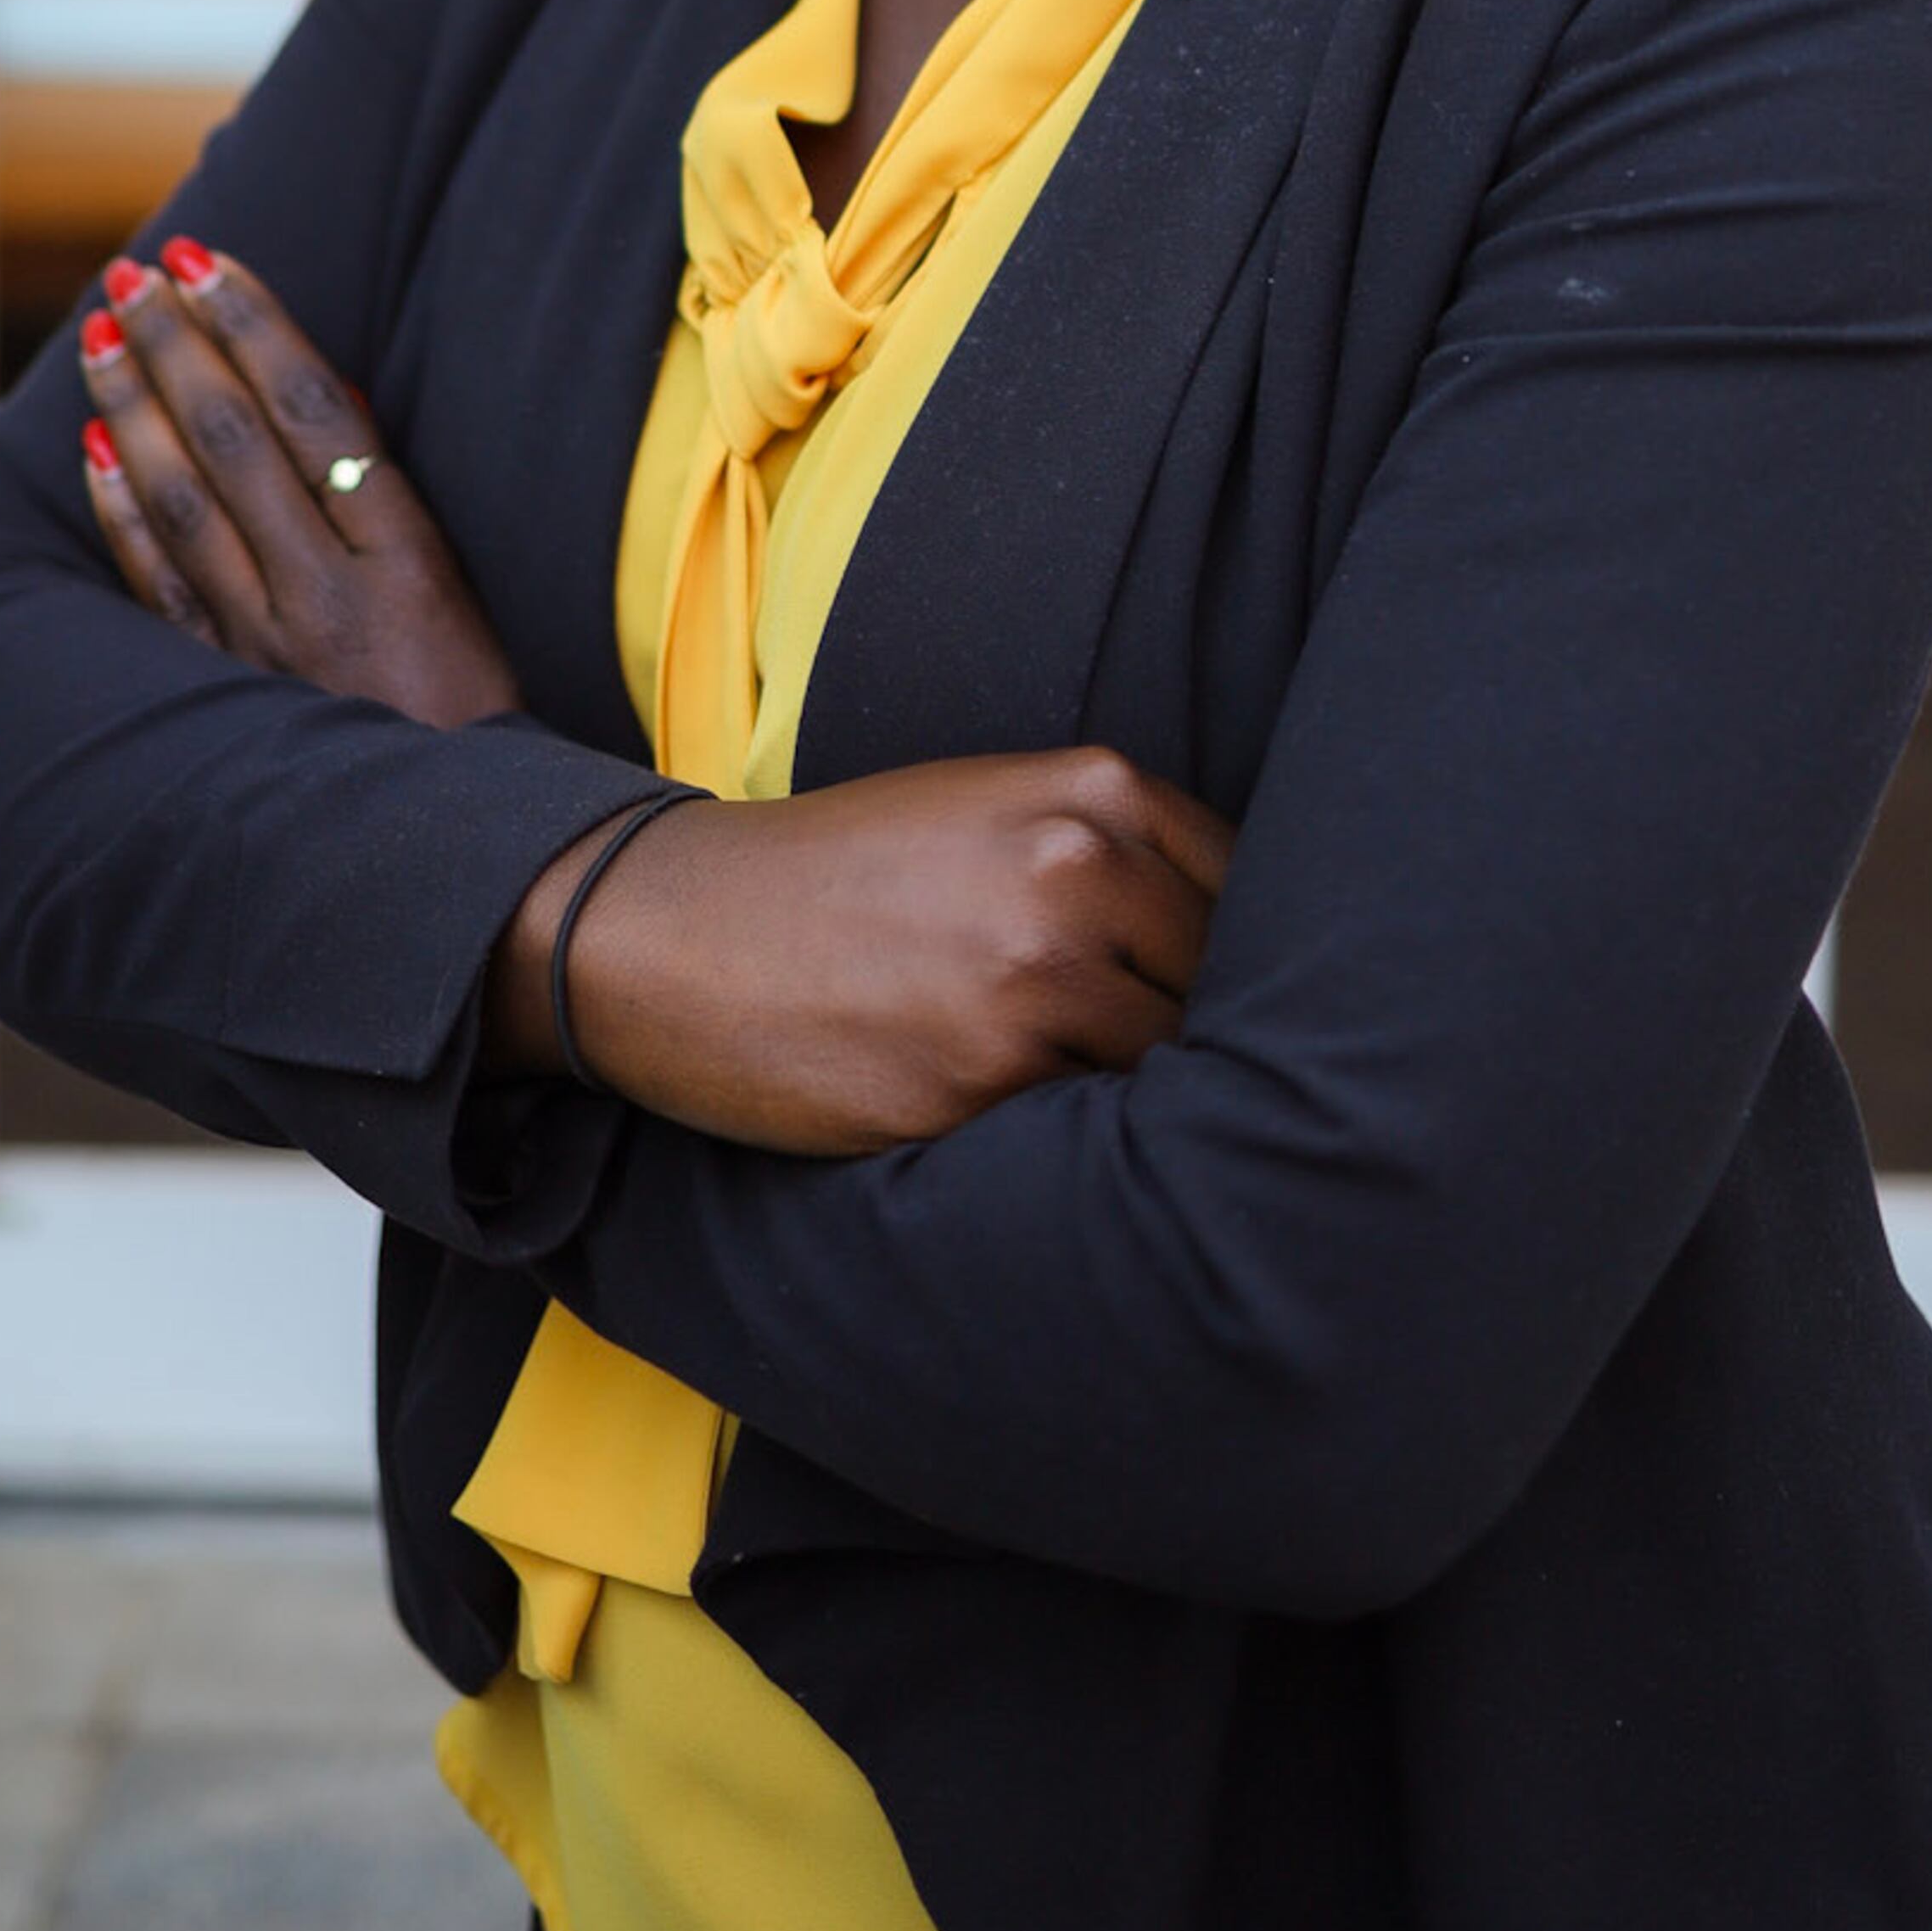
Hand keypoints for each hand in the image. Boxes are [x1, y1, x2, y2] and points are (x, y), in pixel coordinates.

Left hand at [78, 240, 521, 726]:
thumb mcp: (459, 595)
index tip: (205, 261)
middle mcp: (327, 597)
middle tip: (133, 273)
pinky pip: (157, 589)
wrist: (443, 848)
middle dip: (177, 346)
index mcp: (406, 562)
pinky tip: (95, 453)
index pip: (315, 413)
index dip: (253, 327)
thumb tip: (328, 395)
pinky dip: (122, 515)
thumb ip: (390, 500)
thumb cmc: (470, 713)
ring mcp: (264, 648)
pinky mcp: (222, 692)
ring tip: (101, 335)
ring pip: (183, 503)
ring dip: (134, 409)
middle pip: (235, 442)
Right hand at [488, 747, 1234, 1155]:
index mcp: (1092, 790)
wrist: (681, 930)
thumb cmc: (843, 875)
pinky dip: (1076, 1140)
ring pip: (1167, 1068)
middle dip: (1205, 1033)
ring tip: (1103, 1111)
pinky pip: (1085, 1129)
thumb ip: (1112, 851)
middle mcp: (1077, 870)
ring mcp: (1032, 978)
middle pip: (1225, 986)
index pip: (1250, 890)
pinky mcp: (982, 1080)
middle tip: (1187, 1077)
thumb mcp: (987, 809)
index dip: (1249, 955)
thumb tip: (1242, 948)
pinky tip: (1032, 1129)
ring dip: (1145, 1099)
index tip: (1234, 999)